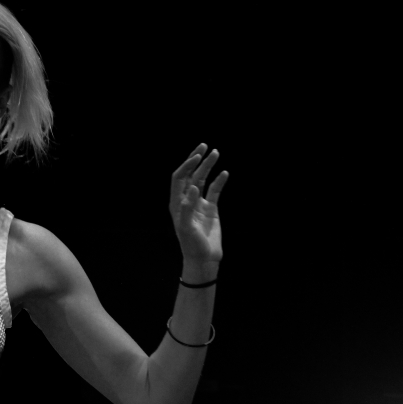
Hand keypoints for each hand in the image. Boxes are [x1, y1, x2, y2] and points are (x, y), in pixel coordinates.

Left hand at [169, 143, 228, 263]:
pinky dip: (219, 181)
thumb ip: (187, 207)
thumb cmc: (191, 245)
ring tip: (216, 152)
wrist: (204, 258)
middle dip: (196, 159)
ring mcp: (199, 203)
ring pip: (203, 180)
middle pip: (190, 174)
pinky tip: (225, 173)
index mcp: (177, 202)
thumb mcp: (186, 227)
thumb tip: (193, 187)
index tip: (197, 156)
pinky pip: (215, 191)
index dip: (186, 165)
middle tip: (204, 145)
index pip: (179, 178)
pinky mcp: (211, 209)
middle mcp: (186, 200)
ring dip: (208, 166)